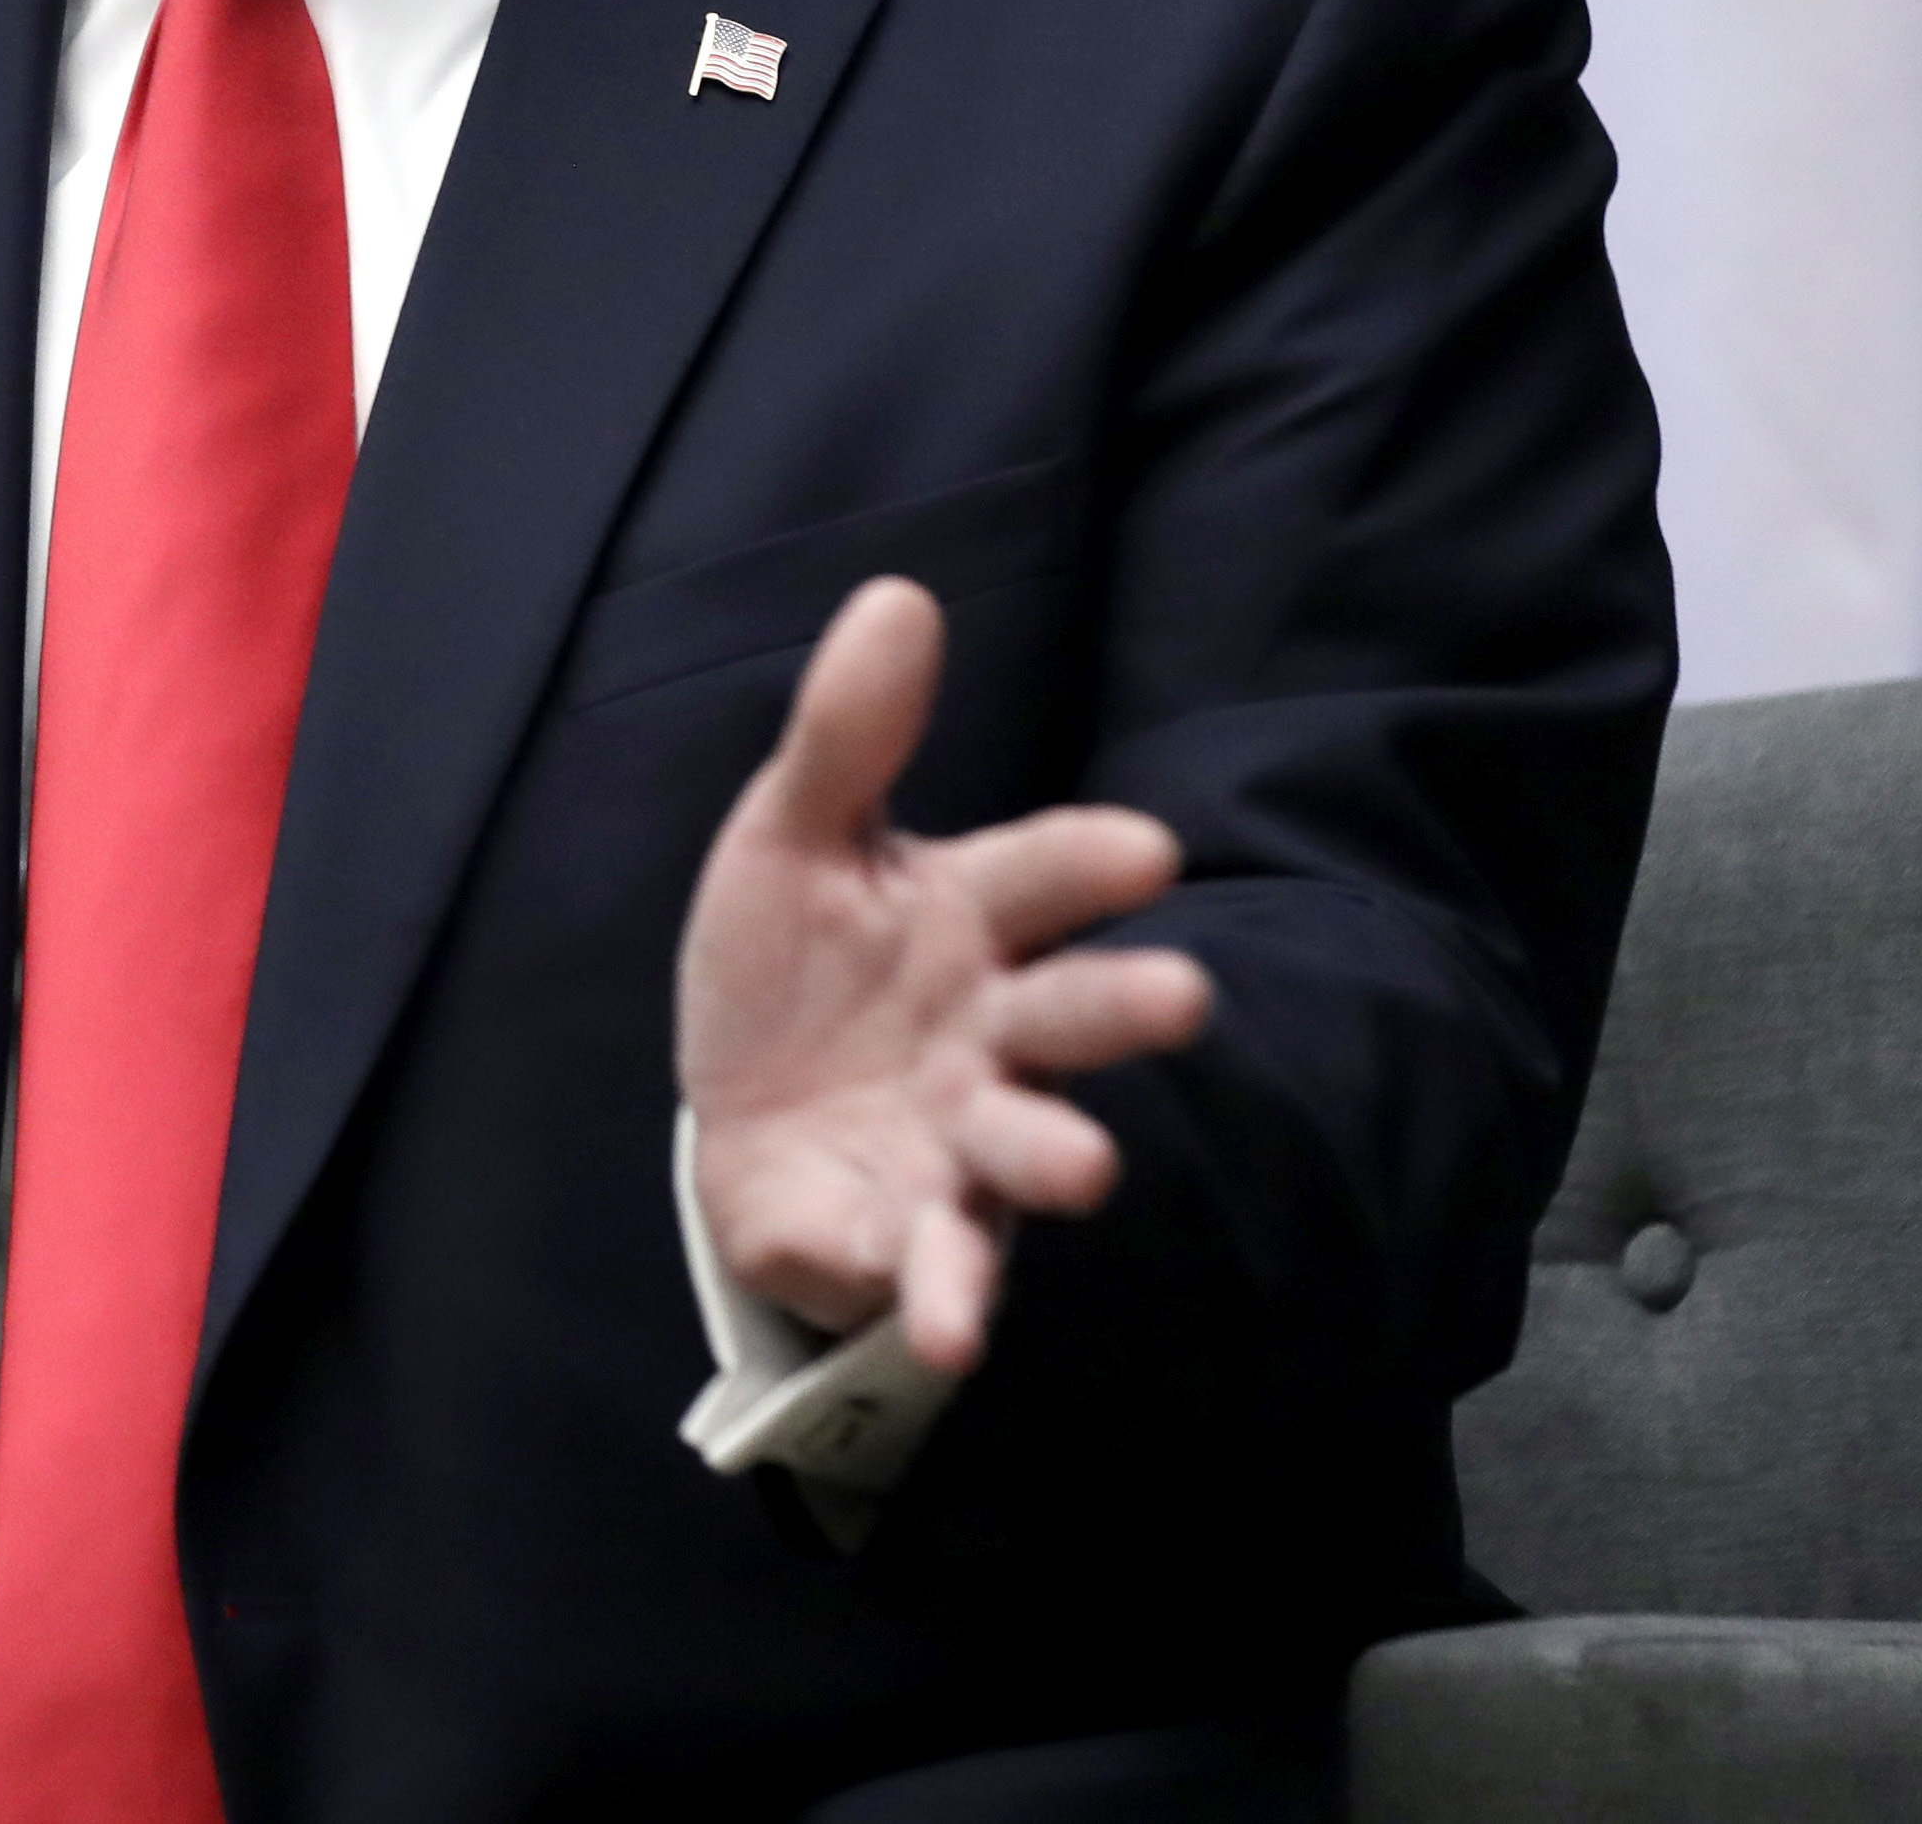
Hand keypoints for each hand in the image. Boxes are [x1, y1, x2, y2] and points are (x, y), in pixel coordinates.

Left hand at [676, 578, 1211, 1375]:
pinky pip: (929, 1265)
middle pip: (1065, 1015)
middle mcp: (989, 1035)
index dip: (1088, 862)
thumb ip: (847, 734)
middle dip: (1119, 1007)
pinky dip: (942, 1296)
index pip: (1040, 878)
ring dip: (1054, 1156)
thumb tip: (897, 592)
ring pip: (1020, 1150)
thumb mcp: (793, 836)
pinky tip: (950, 1329)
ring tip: (1088, 1170)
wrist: (739, 1108)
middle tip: (1181, 996)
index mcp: (969, 921)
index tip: (1141, 850)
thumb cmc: (796, 963)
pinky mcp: (902, 1234)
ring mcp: (956, 1142)